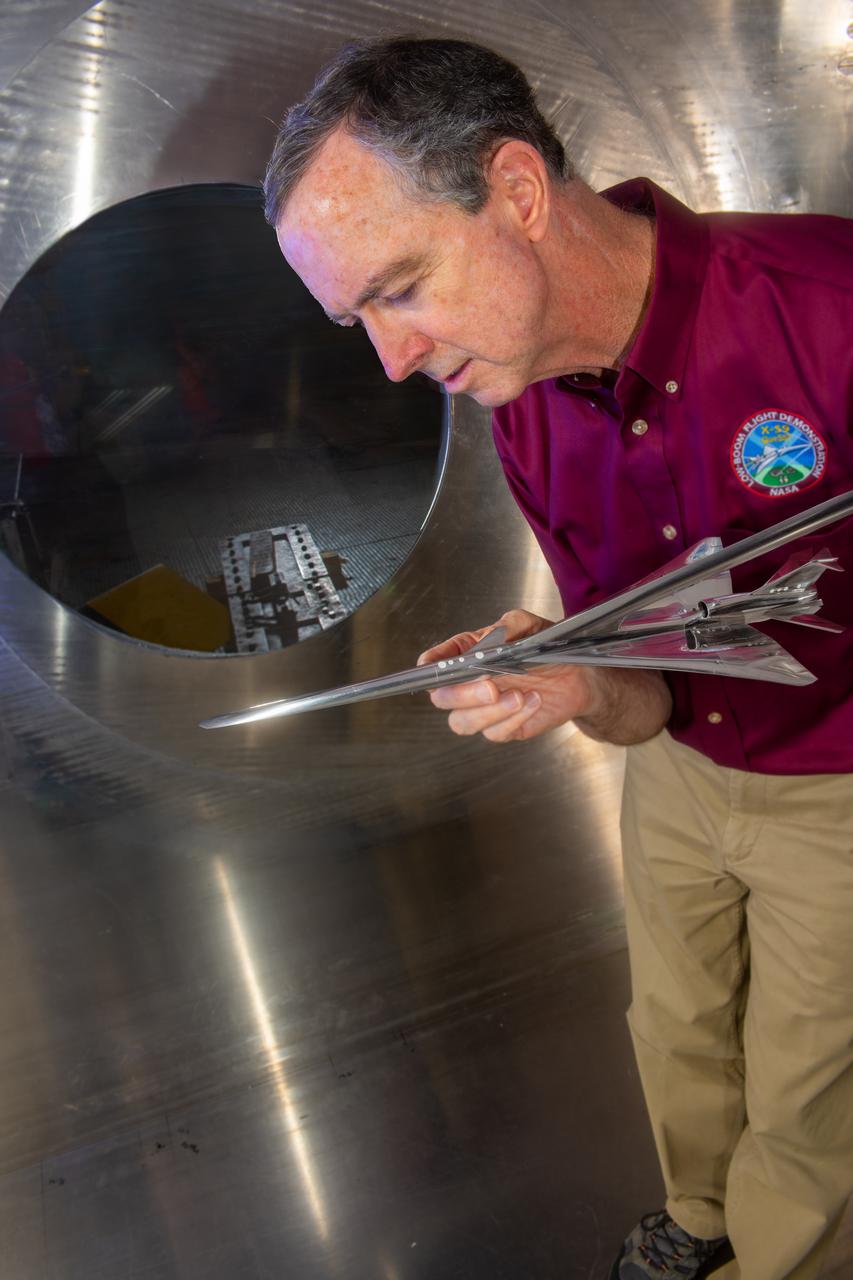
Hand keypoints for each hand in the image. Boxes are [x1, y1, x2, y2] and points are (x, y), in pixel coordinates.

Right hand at [416, 608, 599, 742]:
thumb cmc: (548, 649)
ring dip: (487, 712)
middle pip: (442, 698)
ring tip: (518, 695)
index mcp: (468, 656)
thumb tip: (492, 637)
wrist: (579, 676)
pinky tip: (532, 701)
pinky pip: (494, 733)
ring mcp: (484, 709)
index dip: (430, 666)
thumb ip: (508, 626)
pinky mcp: (503, 728)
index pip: (436, 664)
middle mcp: (470, 684)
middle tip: (491, 687)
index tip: (429, 665)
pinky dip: (513, 718)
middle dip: (462, 695)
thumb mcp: (530, 626)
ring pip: (461, 723)